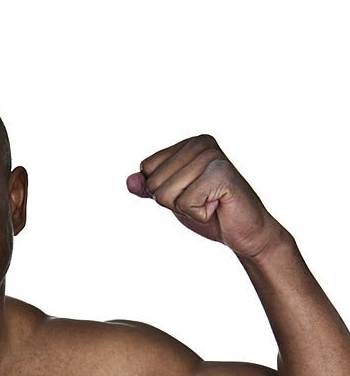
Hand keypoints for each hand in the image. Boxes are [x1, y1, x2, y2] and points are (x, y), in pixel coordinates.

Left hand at [126, 134, 283, 259]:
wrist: (245, 232)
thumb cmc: (211, 213)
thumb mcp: (174, 199)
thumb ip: (150, 188)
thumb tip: (130, 181)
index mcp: (189, 144)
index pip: (147, 169)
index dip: (162, 191)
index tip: (190, 193)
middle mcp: (201, 143)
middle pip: (154, 183)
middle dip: (174, 202)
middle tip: (202, 201)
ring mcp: (212, 156)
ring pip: (166, 194)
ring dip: (187, 209)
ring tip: (211, 203)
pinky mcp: (221, 174)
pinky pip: (185, 203)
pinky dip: (199, 215)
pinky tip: (218, 207)